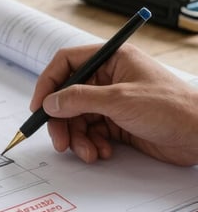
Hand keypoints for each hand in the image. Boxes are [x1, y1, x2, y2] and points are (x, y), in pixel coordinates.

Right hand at [30, 43, 197, 165]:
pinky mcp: (119, 123)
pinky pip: (92, 132)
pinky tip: (103, 152)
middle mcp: (110, 78)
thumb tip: (49, 102)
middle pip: (68, 96)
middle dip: (62, 121)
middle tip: (59, 141)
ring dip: (78, 137)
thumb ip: (79, 99)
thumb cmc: (174, 108)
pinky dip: (91, 144)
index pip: (66, 64)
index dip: (48, 84)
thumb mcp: (120, 100)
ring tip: (88, 152)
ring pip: (78, 118)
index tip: (39, 107)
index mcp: (111, 59)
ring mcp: (113, 101)